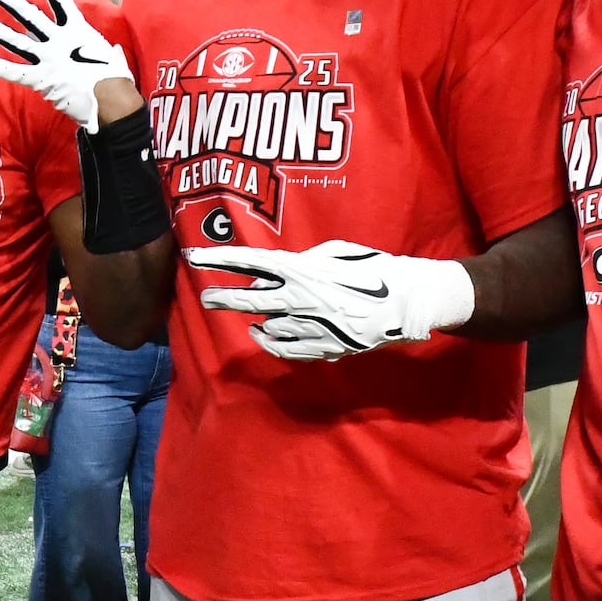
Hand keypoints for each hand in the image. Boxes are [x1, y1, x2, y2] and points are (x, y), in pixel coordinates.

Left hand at [0, 0, 139, 133]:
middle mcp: (59, 40)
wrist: (112, 101)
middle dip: (11, 1)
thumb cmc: (117, 80)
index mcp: (78, 31)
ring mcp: (48, 59)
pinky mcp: (40, 79)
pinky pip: (13, 72)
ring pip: (16, 41)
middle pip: (31, 16)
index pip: (60, 0)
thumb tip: (113, 53)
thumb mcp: (114, 58)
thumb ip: (109, 52)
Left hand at [191, 240, 474, 359]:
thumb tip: (282, 271)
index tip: (194, 257)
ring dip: (260, 321)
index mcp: (303, 269)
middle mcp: (300, 298)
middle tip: (207, 298)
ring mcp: (310, 325)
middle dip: (224, 298)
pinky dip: (271, 342)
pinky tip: (263, 336)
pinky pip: (286, 348)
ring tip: (256, 319)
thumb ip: (305, 260)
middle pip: (250, 298)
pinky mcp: (322, 346)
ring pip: (268, 326)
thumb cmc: (374, 268)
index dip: (219, 259)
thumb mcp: (337, 252)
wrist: (407, 301)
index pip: (250, 263)